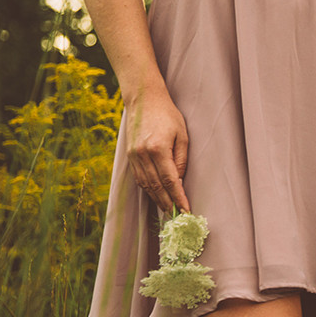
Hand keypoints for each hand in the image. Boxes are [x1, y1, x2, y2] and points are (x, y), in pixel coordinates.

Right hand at [125, 88, 190, 212]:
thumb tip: (179, 180)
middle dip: (168, 204)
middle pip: (156, 187)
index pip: (170, 181)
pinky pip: (139, 178)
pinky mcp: (129, 156)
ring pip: (146, 185)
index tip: (186, 210)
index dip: (178, 198)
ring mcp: (133, 156)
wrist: (143, 100)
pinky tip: (156, 196)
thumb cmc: (168, 115)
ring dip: (157, 199)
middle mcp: (142, 155)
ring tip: (168, 210)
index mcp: (158, 149)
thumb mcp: (182, 135)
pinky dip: (148, 189)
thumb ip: (181, 159)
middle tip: (178, 217)